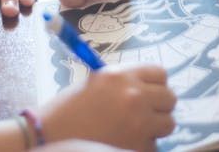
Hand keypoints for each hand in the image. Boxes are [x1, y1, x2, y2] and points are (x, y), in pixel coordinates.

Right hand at [40, 63, 176, 150]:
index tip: (149, 94)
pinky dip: (143, 146)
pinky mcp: (137, 146)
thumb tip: (149, 88)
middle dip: (159, 108)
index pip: (161, 74)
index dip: (156, 85)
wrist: (48, 137)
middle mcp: (133, 95)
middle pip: (170, 98)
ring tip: (134, 131)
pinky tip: (123, 143)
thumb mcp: (94, 84)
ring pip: (168, 123)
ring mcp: (138, 122)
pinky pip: (155, 146)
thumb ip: (122, 83)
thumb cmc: (67, 111)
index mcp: (120, 75)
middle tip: (144, 115)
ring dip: (155, 128)